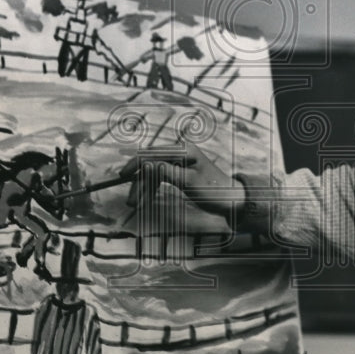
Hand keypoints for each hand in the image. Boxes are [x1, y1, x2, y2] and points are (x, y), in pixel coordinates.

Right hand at [123, 144, 245, 219]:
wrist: (231, 200)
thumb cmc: (214, 190)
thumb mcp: (188, 182)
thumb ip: (165, 172)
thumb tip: (145, 165)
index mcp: (183, 150)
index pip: (153, 153)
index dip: (135, 164)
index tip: (123, 176)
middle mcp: (180, 153)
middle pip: (150, 163)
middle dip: (139, 181)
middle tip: (131, 201)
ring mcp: (179, 162)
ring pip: (153, 172)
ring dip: (143, 187)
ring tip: (136, 204)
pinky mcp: (179, 172)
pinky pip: (159, 178)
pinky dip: (151, 188)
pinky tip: (146, 199)